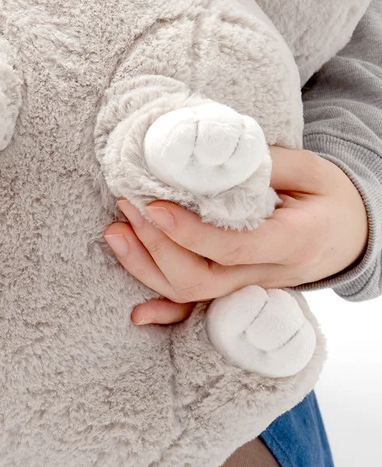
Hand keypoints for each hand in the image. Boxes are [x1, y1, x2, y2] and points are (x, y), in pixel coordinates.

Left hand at [104, 147, 367, 324]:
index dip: (188, 232)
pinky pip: (201, 312)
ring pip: (194, 295)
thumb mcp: (311, 170)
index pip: (232, 247)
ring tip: (116, 231)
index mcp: (291, 242)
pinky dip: (168, 313)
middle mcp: (267, 275)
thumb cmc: (329, 198)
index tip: (153, 205)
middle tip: (128, 204)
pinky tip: (139, 313)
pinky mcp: (237, 292)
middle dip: (155, 245)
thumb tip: (214, 153)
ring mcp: (250, 289)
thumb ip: (267, 162)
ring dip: (147, 267)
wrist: (350, 235)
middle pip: (202, 279)